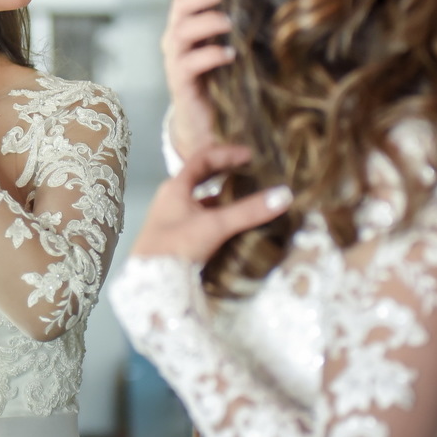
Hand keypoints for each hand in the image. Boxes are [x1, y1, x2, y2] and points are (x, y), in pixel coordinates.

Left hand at [129, 144, 292, 262]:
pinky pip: (202, 219)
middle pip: (201, 178)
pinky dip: (219, 217)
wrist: (151, 283)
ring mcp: (173, 218)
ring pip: (202, 201)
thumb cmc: (177, 246)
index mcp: (176, 187)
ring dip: (224, 197)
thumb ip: (248, 211)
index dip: (226, 154)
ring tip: (249, 198)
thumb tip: (284, 194)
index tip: (250, 155)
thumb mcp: (215, 225)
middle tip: (250, 172)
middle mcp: (172, 198)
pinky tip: (234, 226)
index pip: (202, 159)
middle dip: (226, 173)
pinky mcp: (177, 237)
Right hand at [161, 0, 233, 160]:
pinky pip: (188, 63)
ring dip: (207, 22)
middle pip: (179, 5)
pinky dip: (209, 55)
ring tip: (230, 22)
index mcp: (187, 26)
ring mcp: (175, 61)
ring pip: (180, 31)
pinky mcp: (179, 83)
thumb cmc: (222, 83)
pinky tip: (230, 55)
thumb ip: (239, 29)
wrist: (207, 127)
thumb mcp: (231, 50)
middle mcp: (176, 40)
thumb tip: (273, 2)